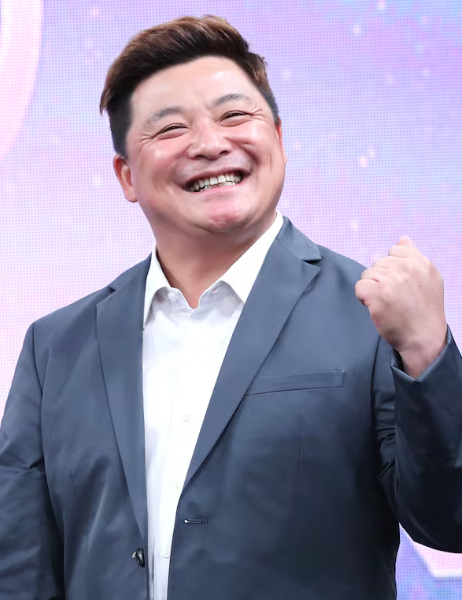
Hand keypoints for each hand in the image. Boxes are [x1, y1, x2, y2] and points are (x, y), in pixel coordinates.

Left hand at [355, 237, 446, 376]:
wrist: (423, 337)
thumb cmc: (425, 309)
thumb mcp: (429, 278)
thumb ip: (414, 256)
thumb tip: (402, 238)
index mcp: (420, 262)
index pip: (394, 250)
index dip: (392, 268)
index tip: (400, 284)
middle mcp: (406, 268)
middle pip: (378, 263)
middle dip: (382, 278)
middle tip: (395, 297)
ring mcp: (390, 281)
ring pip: (367, 274)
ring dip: (372, 288)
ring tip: (387, 303)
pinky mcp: (377, 294)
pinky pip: (359, 287)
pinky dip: (364, 298)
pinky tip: (377, 307)